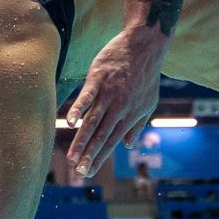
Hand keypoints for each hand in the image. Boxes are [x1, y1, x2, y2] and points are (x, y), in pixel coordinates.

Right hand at [65, 31, 163, 178]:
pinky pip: (87, 96)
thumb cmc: (147, 75)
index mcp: (129, 116)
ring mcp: (108, 94)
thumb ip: (137, 126)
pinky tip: (69, 123)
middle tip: (78, 172)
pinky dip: (79, 109)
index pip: (111, 142)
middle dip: (89, 155)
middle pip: (101, 136)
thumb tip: (128, 145)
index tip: (87, 172)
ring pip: (92, 121)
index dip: (99, 158)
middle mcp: (118, 109)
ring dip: (81, 141)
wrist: (146, 45)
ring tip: (72, 157)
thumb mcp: (149, 103)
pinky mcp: (98, 78)